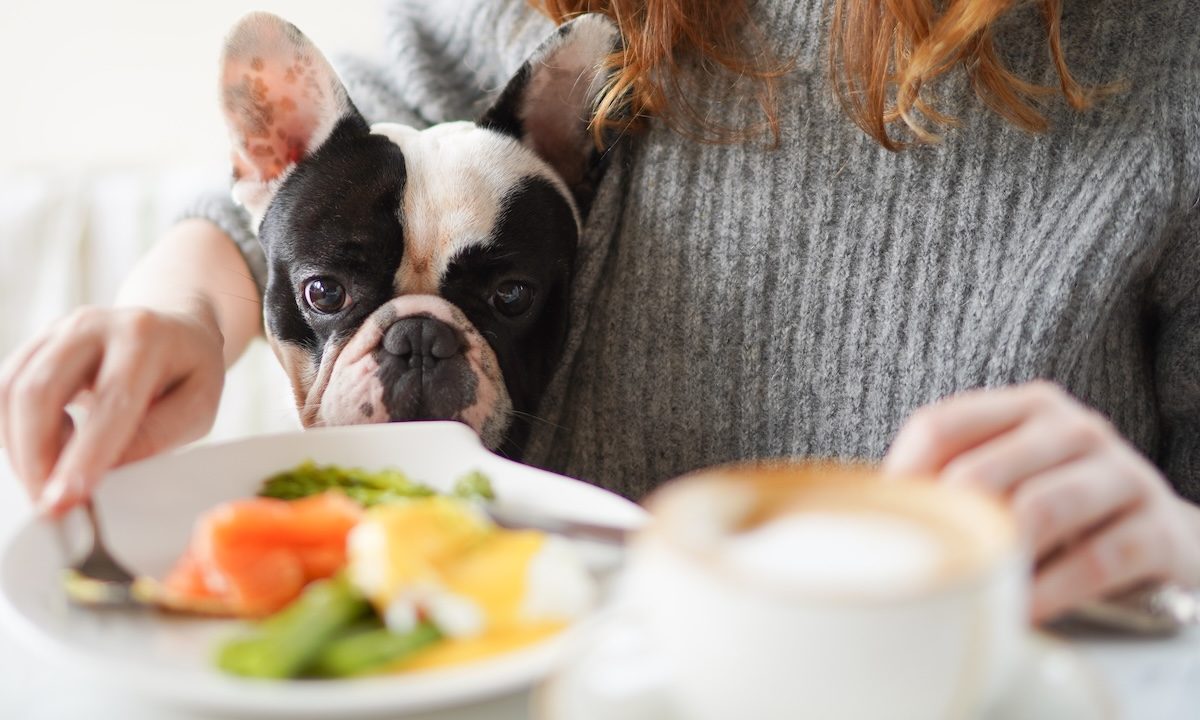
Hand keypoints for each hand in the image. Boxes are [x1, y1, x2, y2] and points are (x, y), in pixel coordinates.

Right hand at [0, 303, 225, 515]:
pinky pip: (5, 390)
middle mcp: (95, 325)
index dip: (85, 454)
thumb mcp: (197, 406)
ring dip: (20, 448)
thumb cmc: (188, 372)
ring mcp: (59, 331)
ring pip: (12, 390)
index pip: (111, 401)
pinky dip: (16, 431)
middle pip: (41, 389)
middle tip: (48, 504)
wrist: (174, 330)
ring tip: (49, 480)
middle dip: (36, 456)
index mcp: (146, 338)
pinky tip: (48, 448)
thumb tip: (104, 471)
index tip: (66, 498)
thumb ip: (156, 437)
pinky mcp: (37, 345)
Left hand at [884, 381, 1199, 621]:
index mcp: (1026, 408)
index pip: (940, 426)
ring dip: (995, 558)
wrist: (1163, 536)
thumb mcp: (1012, 477)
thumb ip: (955, 480)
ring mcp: (1120, 474)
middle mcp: (1074, 429)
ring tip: (971, 592)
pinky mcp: (1157, 529)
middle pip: (980, 471)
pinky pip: (1094, 561)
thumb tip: (875, 514)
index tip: (886, 524)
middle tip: (926, 565)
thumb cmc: (1064, 508)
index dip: (903, 477)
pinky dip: (1050, 593)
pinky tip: (1024, 611)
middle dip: (946, 525)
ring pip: (1037, 511)